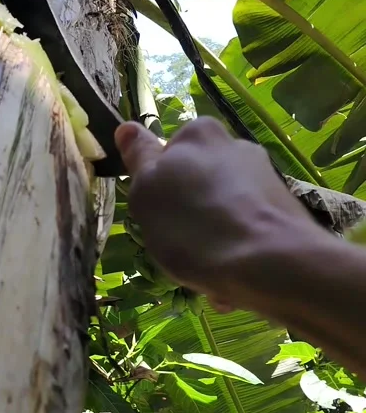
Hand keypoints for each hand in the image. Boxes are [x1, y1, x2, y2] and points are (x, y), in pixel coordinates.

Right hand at [115, 118, 319, 314]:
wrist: (272, 265)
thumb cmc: (195, 227)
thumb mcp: (148, 192)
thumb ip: (139, 159)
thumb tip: (128, 128)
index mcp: (199, 134)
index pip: (167, 156)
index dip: (158, 191)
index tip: (159, 220)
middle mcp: (236, 146)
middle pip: (198, 184)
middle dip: (190, 216)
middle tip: (181, 251)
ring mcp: (265, 179)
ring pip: (224, 211)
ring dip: (214, 240)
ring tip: (210, 277)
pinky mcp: (285, 213)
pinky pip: (248, 233)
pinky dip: (237, 253)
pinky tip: (234, 284)